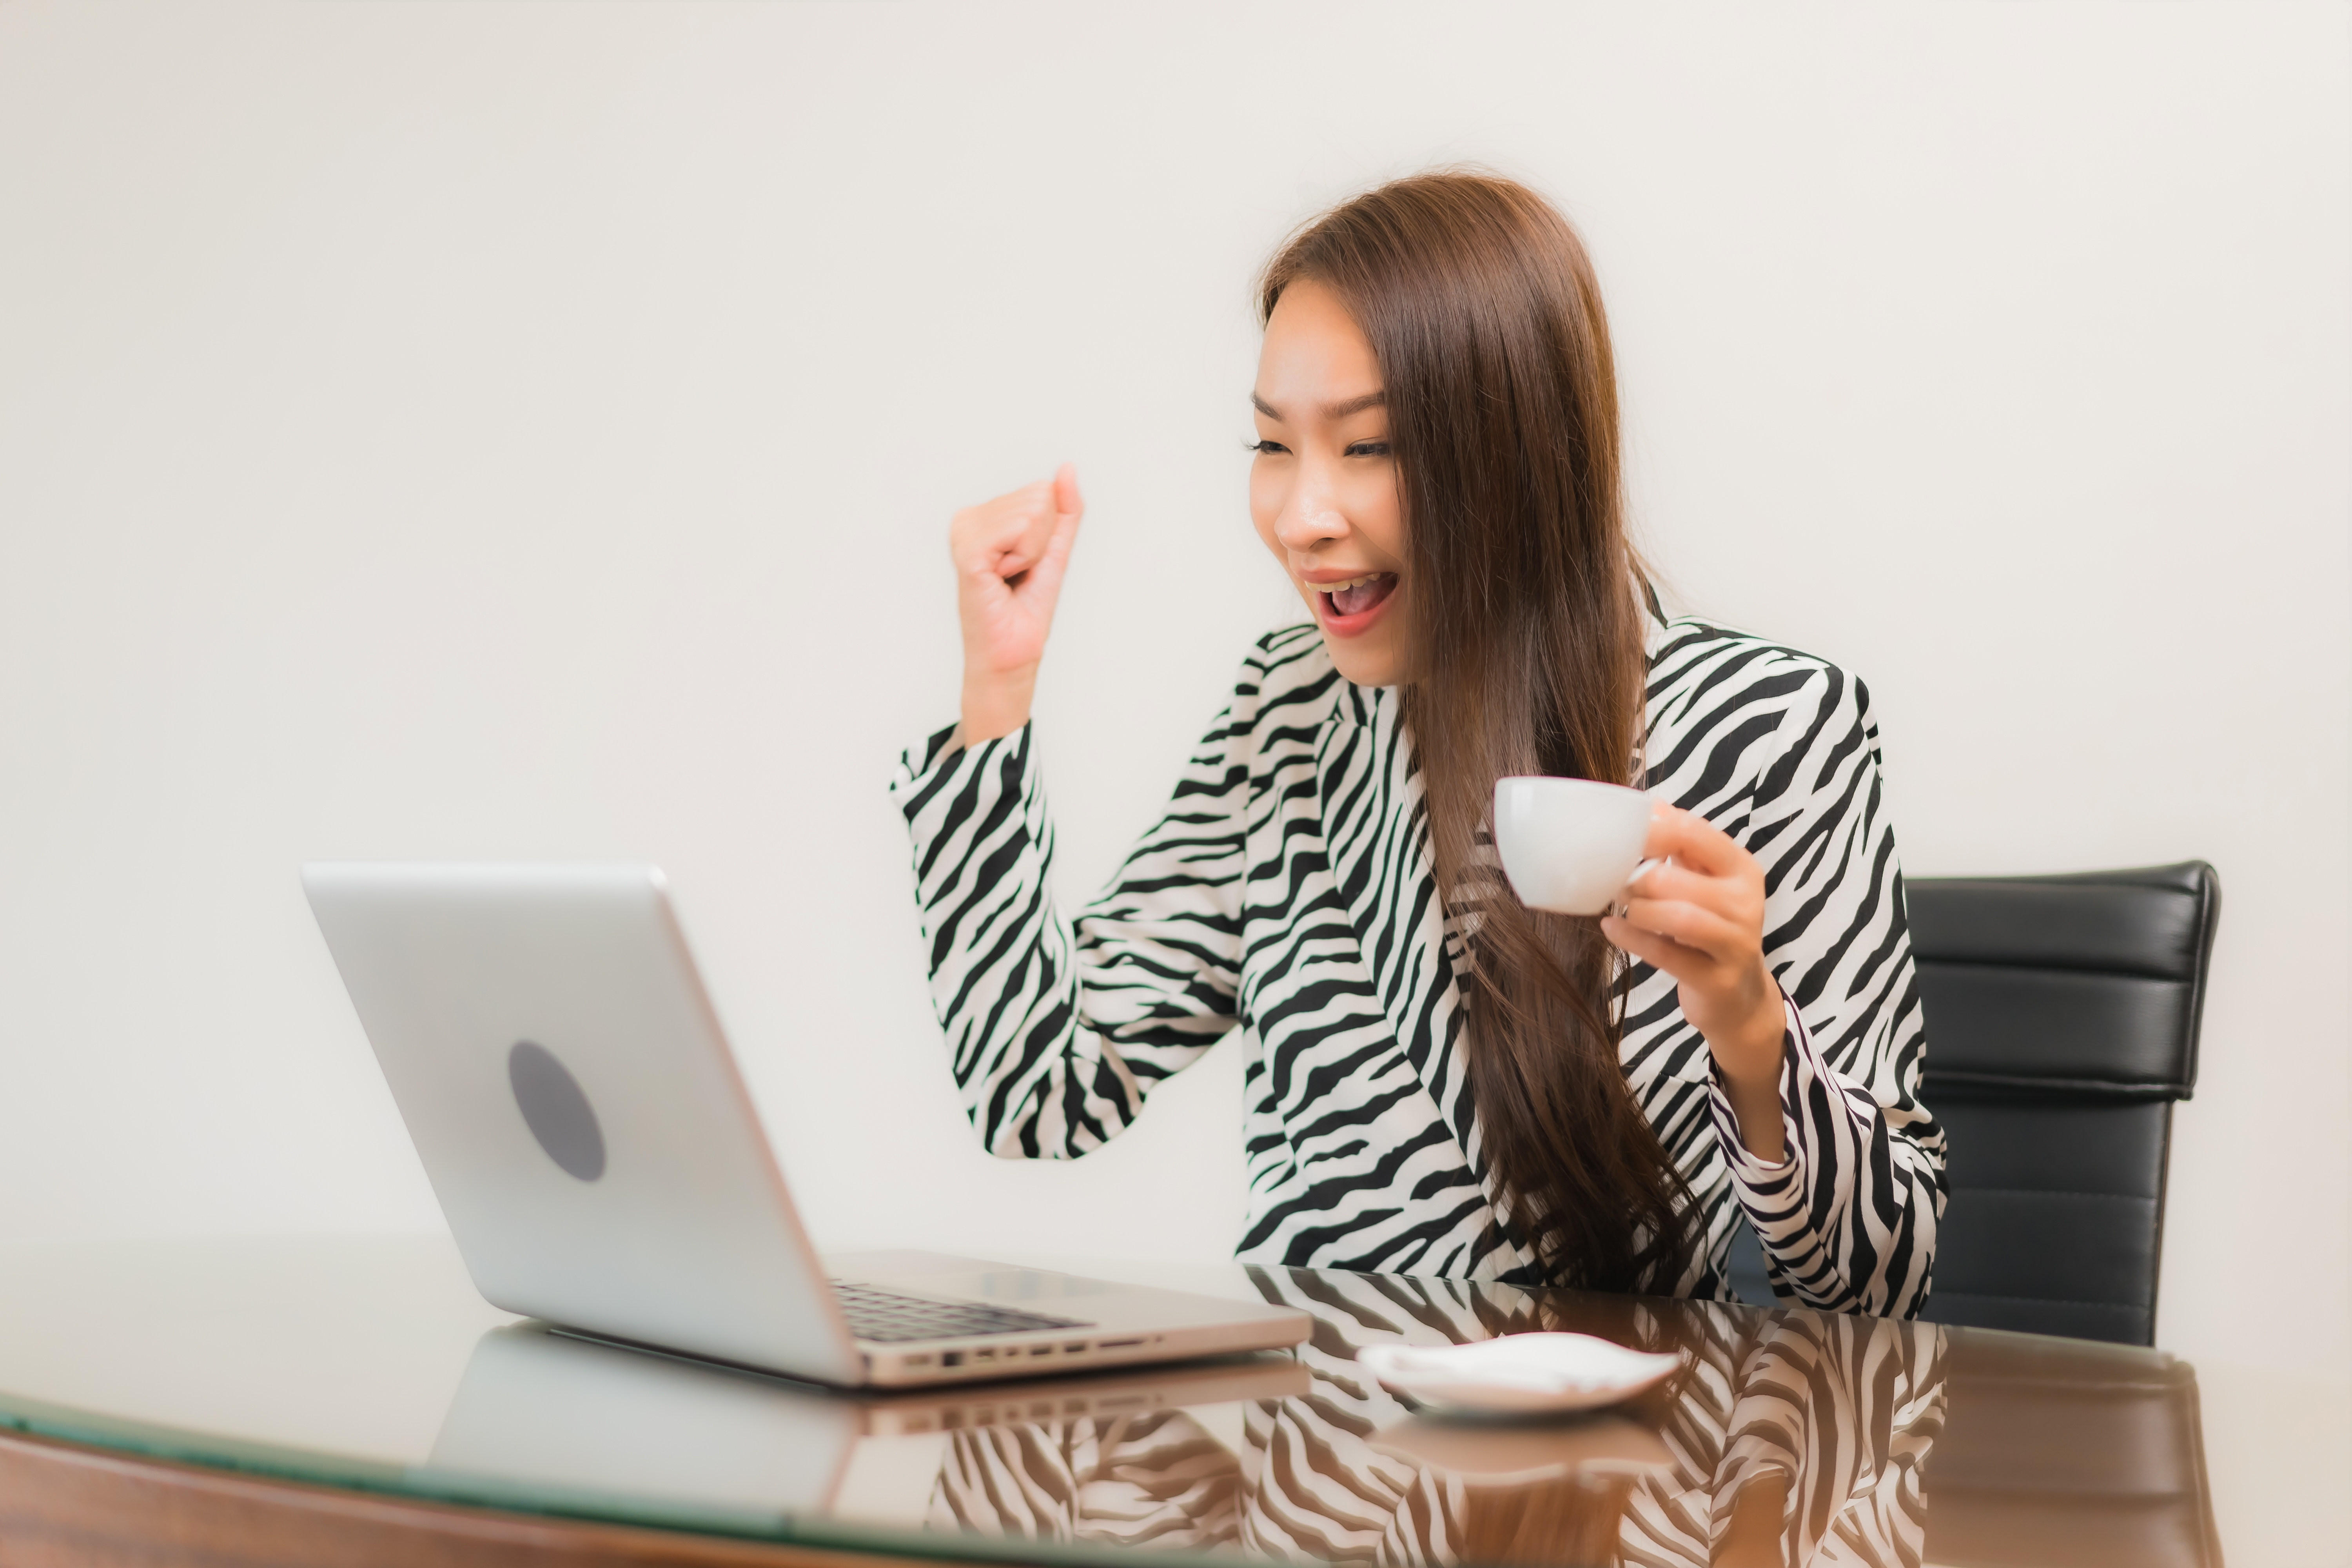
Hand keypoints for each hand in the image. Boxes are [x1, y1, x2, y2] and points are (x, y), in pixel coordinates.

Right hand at [950, 464, 1083, 742]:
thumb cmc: (1028, 605)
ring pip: (1033, 513)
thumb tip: (1066, 469)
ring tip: (1010, 579)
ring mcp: (964, 533)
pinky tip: (1003, 579)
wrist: (1015, 649)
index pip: (1042, 491)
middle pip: (1039, 498)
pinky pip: (1020, 530)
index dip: (1048, 533)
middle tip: (1019, 574)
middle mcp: (968, 518)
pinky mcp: (968, 551)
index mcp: (984, 515)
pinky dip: (1025, 558)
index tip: (1026, 563)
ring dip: (1034, 553)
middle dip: (1043, 542)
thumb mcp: (1055, 548)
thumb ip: (1063, 509)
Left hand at [1599, 804, 1788, 1162]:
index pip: (1699, 831)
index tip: (1615, 813)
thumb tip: (1605, 820)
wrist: (1744, 1015)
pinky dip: (1639, 939)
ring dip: (1641, 903)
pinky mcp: (1722, 983)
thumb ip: (1662, 860)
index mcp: (1738, 870)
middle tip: (1601, 866)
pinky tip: (1609, 929)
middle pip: (1691, 874)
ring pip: (1687, 913)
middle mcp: (1745, 903)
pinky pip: (1676, 955)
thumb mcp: (1692, 892)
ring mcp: (1739, 945)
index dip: (1657, 820)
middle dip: (1642, 868)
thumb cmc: (1704, 943)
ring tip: (1607, 899)